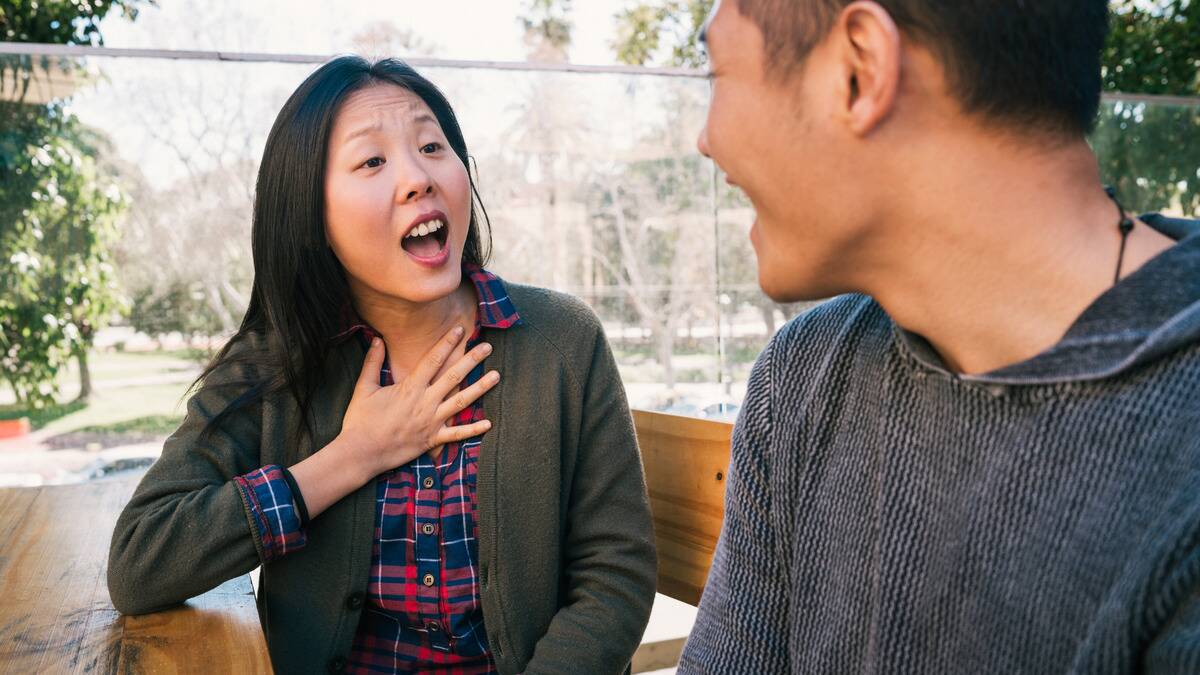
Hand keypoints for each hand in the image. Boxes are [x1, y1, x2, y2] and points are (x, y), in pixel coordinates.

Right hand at [339, 326, 498, 477]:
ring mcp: (431, 422)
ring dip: (480, 388)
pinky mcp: (432, 440)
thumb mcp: (363, 388)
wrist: (360, 453)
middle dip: (472, 360)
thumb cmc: (360, 420)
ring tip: (497, 376)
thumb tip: (377, 340)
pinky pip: (456, 435)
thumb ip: (372, 363)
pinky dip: (473, 430)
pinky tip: (489, 423)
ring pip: (461, 402)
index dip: (447, 343)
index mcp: (409, 388)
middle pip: (453, 376)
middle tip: (488, 346)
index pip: (433, 360)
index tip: (461, 329)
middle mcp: (425, 402)